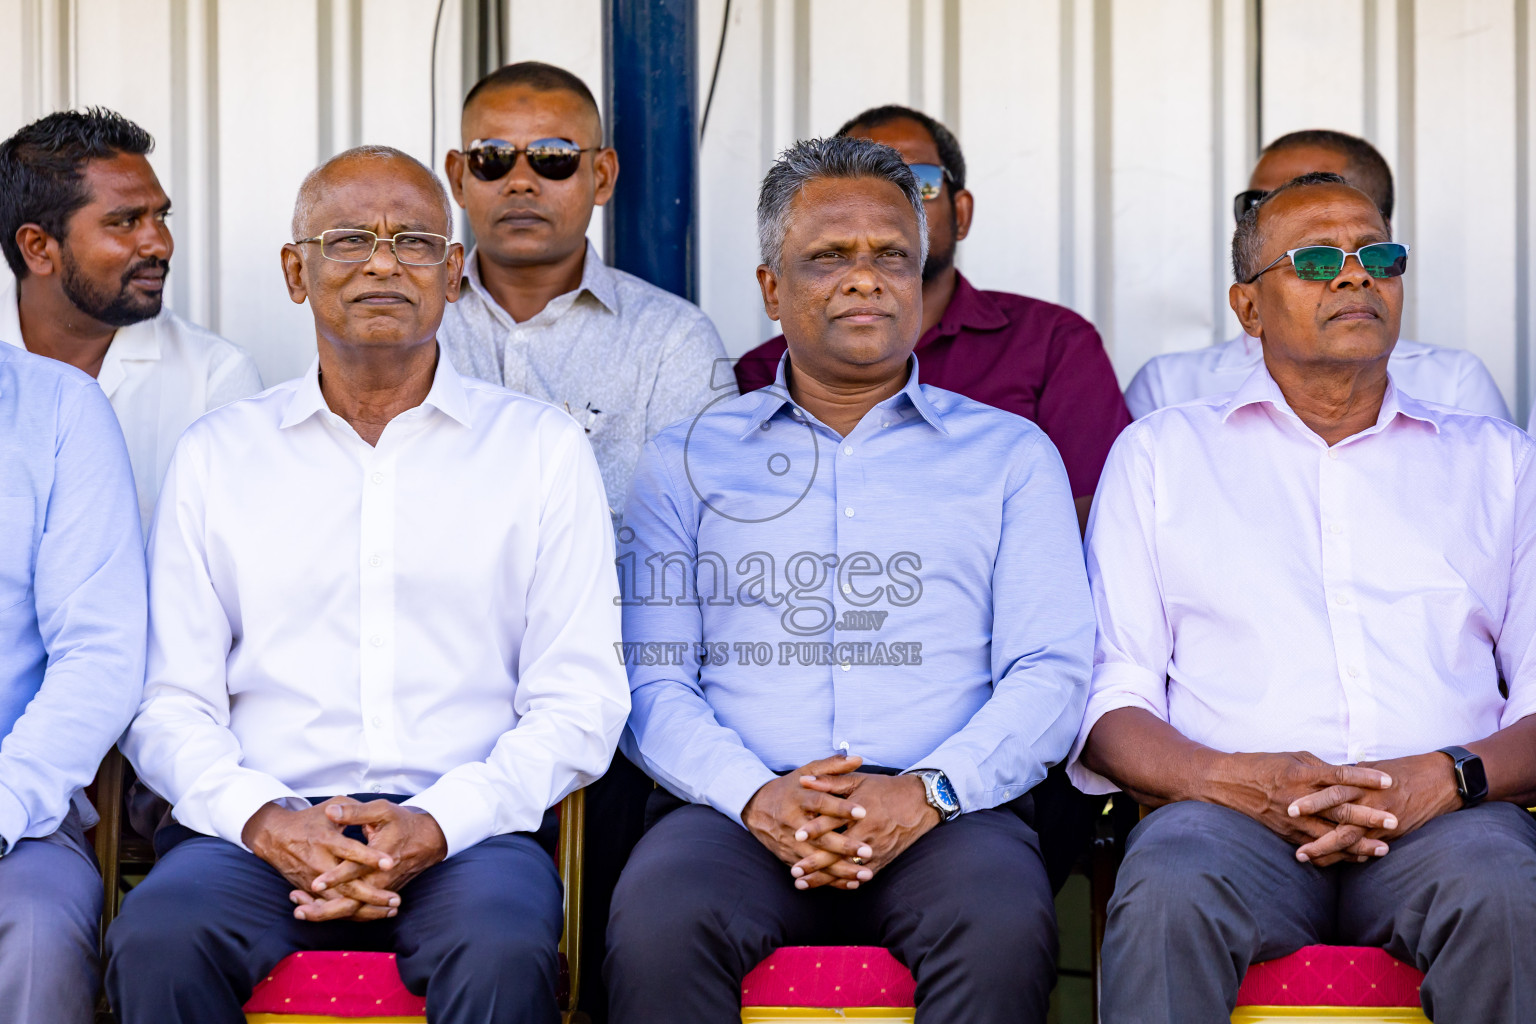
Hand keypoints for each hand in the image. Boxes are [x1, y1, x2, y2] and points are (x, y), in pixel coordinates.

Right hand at [243, 798, 399, 920]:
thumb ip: (353, 809)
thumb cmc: (309, 820)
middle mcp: (319, 863)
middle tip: (395, 900)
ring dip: (365, 909)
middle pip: (346, 885)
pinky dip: (350, 913)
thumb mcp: (330, 806)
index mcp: (326, 840)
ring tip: (390, 911)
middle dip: (372, 895)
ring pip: (340, 901)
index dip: (370, 857)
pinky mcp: (308, 891)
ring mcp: (312, 880)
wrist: (275, 836)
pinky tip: (371, 914)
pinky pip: (330, 907)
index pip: (350, 851)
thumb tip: (374, 811)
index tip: (390, 862)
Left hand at [289, 802, 448, 922]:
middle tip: (299, 909)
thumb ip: (356, 812)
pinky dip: (334, 912)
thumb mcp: (383, 811)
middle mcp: (380, 880)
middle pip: (351, 902)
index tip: (315, 882)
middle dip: (323, 909)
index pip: (355, 871)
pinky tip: (313, 908)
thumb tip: (332, 811)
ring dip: (325, 913)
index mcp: (380, 859)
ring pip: (351, 910)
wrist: (428, 840)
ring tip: (300, 912)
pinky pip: (355, 910)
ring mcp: (379, 890)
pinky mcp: (378, 895)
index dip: (335, 877)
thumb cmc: (403, 823)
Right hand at [742, 754, 872, 890]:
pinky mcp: (790, 858)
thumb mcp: (806, 772)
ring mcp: (790, 843)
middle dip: (845, 846)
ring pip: (818, 859)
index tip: (863, 812)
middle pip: (821, 837)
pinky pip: (812, 872)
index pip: (821, 803)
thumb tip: (857, 758)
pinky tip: (851, 883)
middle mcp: (793, 822)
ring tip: (865, 874)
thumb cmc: (789, 788)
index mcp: (799, 798)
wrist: (755, 807)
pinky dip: (831, 879)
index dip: (841, 807)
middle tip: (868, 851)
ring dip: (841, 869)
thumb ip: (832, 766)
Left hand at [792, 773, 938, 886]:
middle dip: (815, 863)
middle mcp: (868, 832)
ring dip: (825, 878)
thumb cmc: (886, 789)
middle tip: (794, 871)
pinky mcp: (883, 859)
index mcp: (860, 810)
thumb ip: (830, 781)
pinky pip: (862, 875)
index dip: (815, 828)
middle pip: (838, 851)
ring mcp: (876, 849)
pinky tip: (829, 888)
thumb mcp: (859, 780)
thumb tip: (804, 781)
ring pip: (847, 868)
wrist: (921, 803)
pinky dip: (845, 883)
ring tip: (803, 884)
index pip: (835, 821)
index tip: (797, 836)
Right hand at [1205, 751, 1395, 862]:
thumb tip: (1348, 774)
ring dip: (1359, 843)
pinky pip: (1316, 846)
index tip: (1389, 781)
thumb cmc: (1261, 765)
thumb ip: (1319, 768)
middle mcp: (1299, 797)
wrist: (1226, 783)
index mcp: (1301, 773)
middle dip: (1369, 816)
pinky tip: (1356, 857)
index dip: (1366, 778)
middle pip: (1340, 809)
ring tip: (1383, 849)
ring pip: (1331, 835)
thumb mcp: (1291, 758)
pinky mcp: (1286, 833)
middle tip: (1394, 821)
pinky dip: (1338, 853)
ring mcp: (1292, 818)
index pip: (1340, 775)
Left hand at [1291, 752, 1461, 862]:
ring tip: (1304, 855)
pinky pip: (1366, 846)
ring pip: (1346, 833)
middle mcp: (1367, 796)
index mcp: (1359, 778)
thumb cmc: (1402, 771)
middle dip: (1309, 818)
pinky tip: (1334, 864)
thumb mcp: (1370, 769)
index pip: (1328, 787)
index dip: (1308, 796)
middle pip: (1333, 808)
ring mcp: (1379, 815)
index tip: (1287, 805)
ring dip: (1323, 846)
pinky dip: (1349, 855)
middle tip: (1286, 826)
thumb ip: (1346, 778)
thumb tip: (1322, 778)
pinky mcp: (1391, 832)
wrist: (1439, 780)